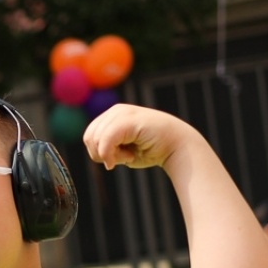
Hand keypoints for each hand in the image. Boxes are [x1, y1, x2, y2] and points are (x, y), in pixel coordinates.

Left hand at [83, 104, 198, 170]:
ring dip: (111, 155)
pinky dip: (112, 155)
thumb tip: (94, 151)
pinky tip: (130, 156)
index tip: (119, 157)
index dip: (99, 152)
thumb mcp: (123, 148)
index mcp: (112, 115)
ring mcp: (122, 113)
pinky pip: (105, 140)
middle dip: (103, 154)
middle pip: (89, 138)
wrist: (178, 147)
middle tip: (126, 156)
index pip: (89, 136)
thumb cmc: (151, 150)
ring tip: (130, 154)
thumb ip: (106, 145)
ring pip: (96, 140)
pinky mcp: (128, 120)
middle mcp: (115, 111)